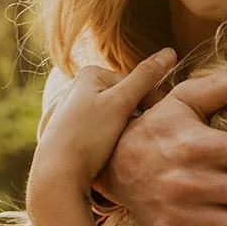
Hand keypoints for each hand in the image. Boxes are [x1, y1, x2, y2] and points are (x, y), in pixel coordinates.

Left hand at [31, 49, 178, 194]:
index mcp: (91, 73)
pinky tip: (110, 150)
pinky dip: (112, 137)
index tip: (158, 119)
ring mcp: (76, 109)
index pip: (136, 81)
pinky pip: (104, 128)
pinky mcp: (74, 129)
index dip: (151, 100)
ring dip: (127, 127)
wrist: (56, 173)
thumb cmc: (87, 135)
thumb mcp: (121, 103)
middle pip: (126, 98)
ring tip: (124, 144)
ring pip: (117, 115)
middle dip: (137, 115)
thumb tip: (170, 51)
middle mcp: (80, 86)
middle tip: (142, 134)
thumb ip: (146, 77)